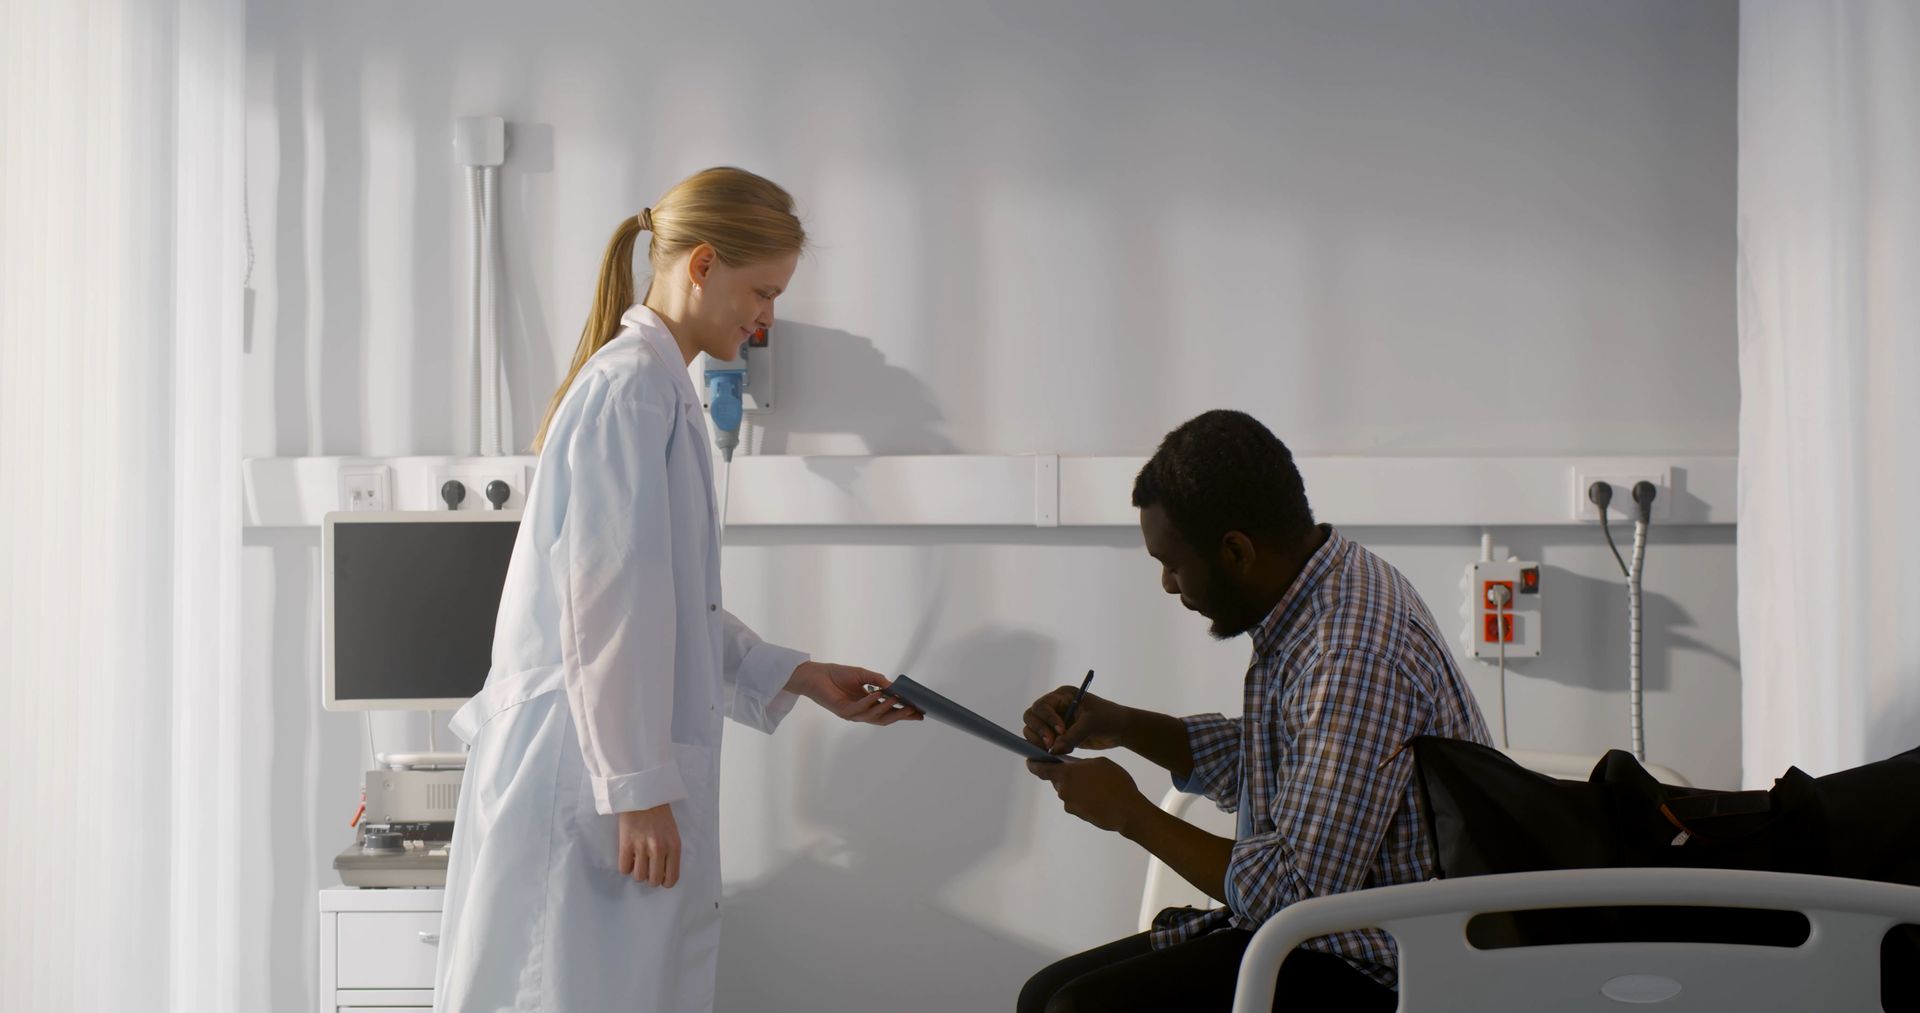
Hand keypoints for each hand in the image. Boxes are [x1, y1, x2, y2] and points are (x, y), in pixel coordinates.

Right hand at [617, 805, 680, 886]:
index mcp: (674, 847)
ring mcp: (642, 847)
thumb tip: (662, 873)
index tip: (660, 876)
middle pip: (653, 881)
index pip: (672, 879)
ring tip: (637, 860)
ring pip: (638, 877)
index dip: (664, 882)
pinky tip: (628, 857)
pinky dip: (625, 866)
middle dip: (650, 878)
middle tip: (647, 868)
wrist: (642, 794)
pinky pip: (624, 868)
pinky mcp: (626, 844)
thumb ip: (670, 852)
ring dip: (637, 872)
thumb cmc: (659, 813)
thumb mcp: (672, 833)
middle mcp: (659, 849)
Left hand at [789, 662, 923, 724]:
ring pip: (875, 716)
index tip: (920, 712)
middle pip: (885, 718)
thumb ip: (879, 681)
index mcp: (869, 704)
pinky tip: (879, 694)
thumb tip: (895, 686)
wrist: (816, 675)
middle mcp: (862, 712)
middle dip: (901, 715)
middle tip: (916, 711)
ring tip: (899, 699)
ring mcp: (853, 714)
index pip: (890, 711)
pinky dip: (871, 701)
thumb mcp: (863, 675)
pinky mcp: (843, 711)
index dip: (905, 712)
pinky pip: (860, 709)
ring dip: (888, 708)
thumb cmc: (838, 674)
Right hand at [1023, 685, 1129, 753]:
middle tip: (1051, 744)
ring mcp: (1054, 722)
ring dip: (1038, 741)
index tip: (1061, 731)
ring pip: (1032, 730)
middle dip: (1038, 731)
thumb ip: (1073, 735)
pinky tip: (1053, 755)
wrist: (1120, 729)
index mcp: (1062, 696)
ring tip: (1053, 750)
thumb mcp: (1092, 724)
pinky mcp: (1057, 736)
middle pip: (1031, 716)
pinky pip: (1041, 742)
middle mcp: (1055, 707)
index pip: (1042, 706)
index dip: (1047, 719)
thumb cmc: (1109, 718)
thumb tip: (1054, 750)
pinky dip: (1043, 749)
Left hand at [1026, 756, 1152, 834]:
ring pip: (1069, 791)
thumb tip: (1075, 768)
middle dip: (1067, 776)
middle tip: (1084, 772)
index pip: (1041, 769)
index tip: (1029, 761)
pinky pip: (1077, 802)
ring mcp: (1070, 804)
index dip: (1033, 765)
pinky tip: (1100, 796)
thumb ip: (1082, 764)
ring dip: (1078, 787)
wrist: (1127, 811)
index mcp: (1066, 774)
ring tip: (1098, 785)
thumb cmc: (1115, 782)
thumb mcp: (1100, 763)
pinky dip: (1084, 798)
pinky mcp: (1078, 815)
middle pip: (1058, 780)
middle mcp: (1063, 790)